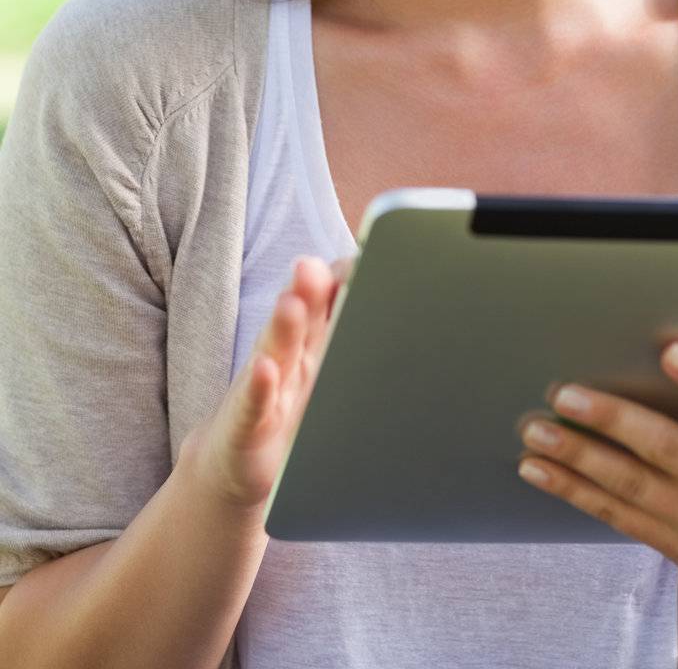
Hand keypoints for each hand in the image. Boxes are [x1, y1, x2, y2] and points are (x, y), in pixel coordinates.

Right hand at [183, 254, 356, 510]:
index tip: (365, 257)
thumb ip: (348, 334)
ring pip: (276, 349)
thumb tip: (396, 299)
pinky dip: (260, 386)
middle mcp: (290, 354)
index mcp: (315, 340)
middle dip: (309, 288)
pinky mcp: (247, 423)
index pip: (328, 297)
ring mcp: (268, 386)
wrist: (237, 465)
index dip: (342, 277)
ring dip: (284, 327)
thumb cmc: (291, 412)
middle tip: (316, 266)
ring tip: (291, 304)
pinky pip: (255, 402)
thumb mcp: (326, 372)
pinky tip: (264, 370)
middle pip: (302, 314)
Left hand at [514, 335, 677, 589]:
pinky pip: (616, 514)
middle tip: (564, 392)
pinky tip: (537, 468)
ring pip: (631, 485)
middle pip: (669, 449)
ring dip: (577, 456)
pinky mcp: (674, 544)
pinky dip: (572, 490)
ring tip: (535, 429)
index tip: (670, 350)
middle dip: (612, 419)